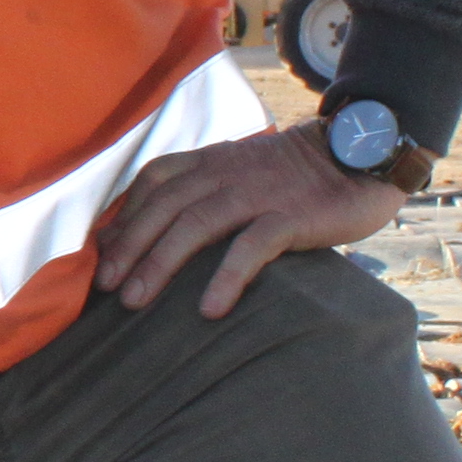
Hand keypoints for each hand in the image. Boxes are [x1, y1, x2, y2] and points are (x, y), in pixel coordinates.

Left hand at [92, 124, 408, 319]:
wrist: (361, 153)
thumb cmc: (298, 173)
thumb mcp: (244, 170)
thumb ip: (209, 189)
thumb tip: (166, 230)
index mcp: (212, 160)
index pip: (154, 181)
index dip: (124, 216)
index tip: (100, 253)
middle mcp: (226, 172)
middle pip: (164, 207)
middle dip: (128, 247)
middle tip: (103, 288)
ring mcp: (258, 193)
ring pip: (195, 225)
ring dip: (159, 263)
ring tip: (135, 302)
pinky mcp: (291, 216)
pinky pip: (251, 247)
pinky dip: (227, 277)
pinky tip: (210, 309)